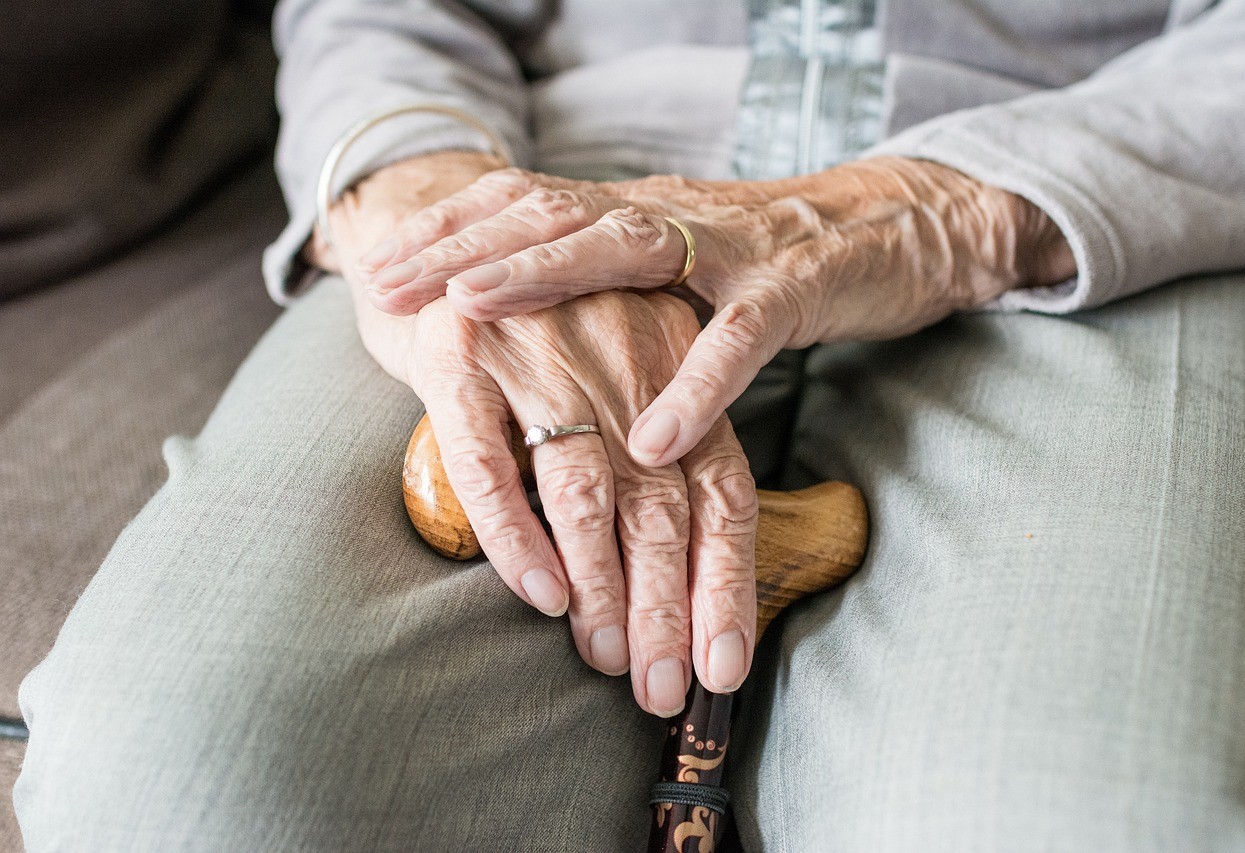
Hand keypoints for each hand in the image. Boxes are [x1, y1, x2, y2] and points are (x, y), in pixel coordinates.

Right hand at [324, 154, 758, 716]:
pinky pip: (490, 461)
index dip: (725, 585)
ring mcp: (541, 353)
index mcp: (673, 367)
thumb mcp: (613, 377)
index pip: (722, 490)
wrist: (431, 229)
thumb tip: (673, 582)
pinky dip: (516, 535)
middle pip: (662, 505)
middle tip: (660, 688)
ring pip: (586, 490)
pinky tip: (539, 593)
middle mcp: (620, 357)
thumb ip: (647, 459)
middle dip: (667, 609)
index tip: (721, 668)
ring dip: (602, 586)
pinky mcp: (460, 354)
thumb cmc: (536, 330)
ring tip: (606, 658)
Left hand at [356, 157, 1074, 466]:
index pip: (527, 202)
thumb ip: (611, 280)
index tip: (378, 262)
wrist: (900, 225)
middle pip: (552, 211)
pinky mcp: (796, 287)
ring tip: (471, 311)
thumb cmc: (773, 259)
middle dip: (462, 245)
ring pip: (629, 248)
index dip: (450, 229)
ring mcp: (734, 246)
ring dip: (545, 275)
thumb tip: (526, 311)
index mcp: (638, 212)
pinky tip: (651, 437)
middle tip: (388, 284)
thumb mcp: (678, 263)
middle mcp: (672, 216)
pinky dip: (695, 387)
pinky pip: (742, 338)